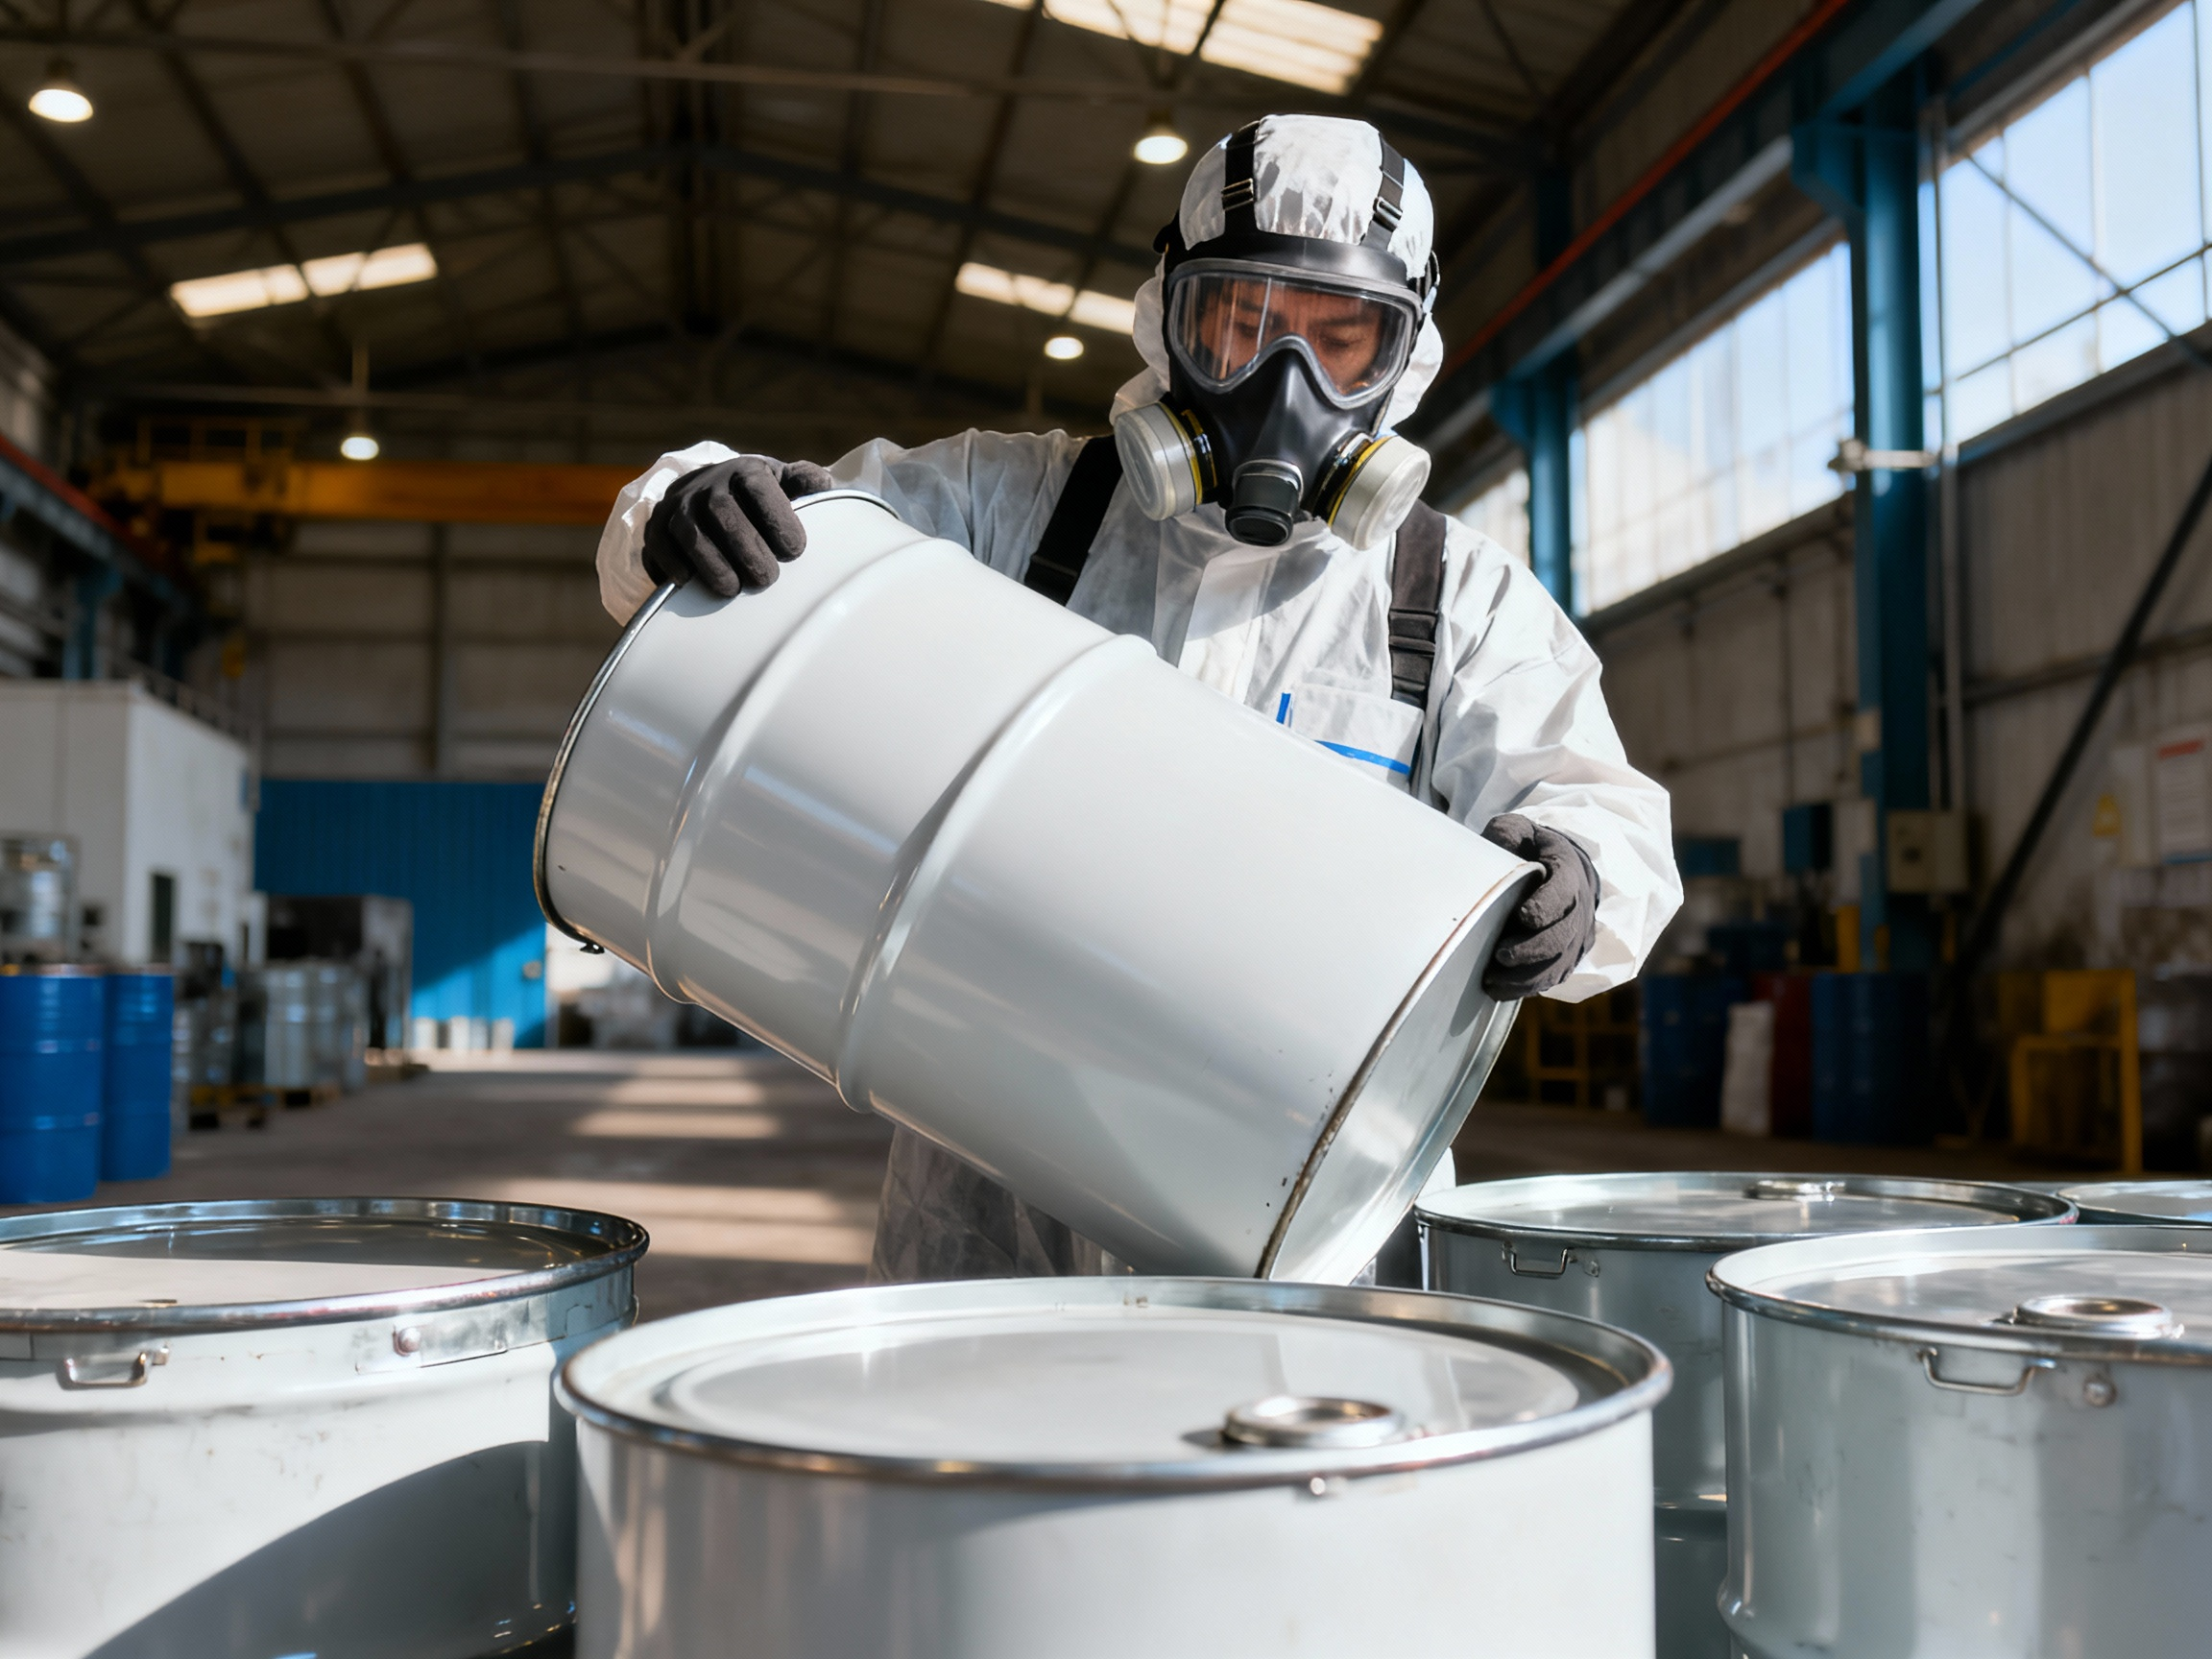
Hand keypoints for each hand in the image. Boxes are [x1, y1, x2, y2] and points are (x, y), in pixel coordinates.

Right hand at [642, 456, 837, 596]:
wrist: (707, 495)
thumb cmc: (757, 500)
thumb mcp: (784, 485)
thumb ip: (805, 483)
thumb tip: (824, 485)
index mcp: (745, 471)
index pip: (758, 486)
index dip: (778, 518)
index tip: (795, 550)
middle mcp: (708, 484)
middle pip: (723, 512)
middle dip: (747, 549)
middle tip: (767, 578)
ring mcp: (679, 506)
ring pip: (691, 534)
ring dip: (713, 565)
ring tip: (734, 588)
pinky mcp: (656, 529)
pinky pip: (660, 547)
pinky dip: (674, 566)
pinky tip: (692, 584)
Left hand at [1479, 814, 1599, 998]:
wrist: (1560, 869)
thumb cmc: (1533, 850)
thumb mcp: (1520, 830)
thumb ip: (1508, 833)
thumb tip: (1498, 843)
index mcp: (1567, 872)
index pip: (1563, 891)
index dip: (1547, 905)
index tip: (1524, 916)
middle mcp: (1579, 908)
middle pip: (1563, 935)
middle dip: (1532, 948)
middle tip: (1501, 955)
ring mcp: (1577, 936)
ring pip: (1559, 963)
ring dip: (1526, 976)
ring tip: (1492, 980)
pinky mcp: (1568, 957)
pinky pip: (1552, 977)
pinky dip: (1527, 988)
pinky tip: (1499, 990)